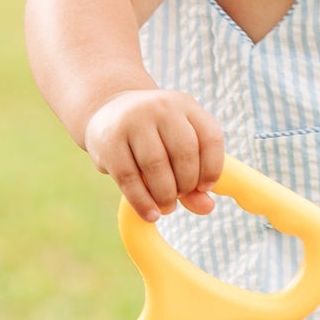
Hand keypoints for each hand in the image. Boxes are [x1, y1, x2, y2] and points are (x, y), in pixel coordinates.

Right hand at [84, 89, 224, 222]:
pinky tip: (151, 214)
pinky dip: (143, 202)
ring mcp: (133, 121)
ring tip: (166, 206)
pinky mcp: (108, 141)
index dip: (213, 168)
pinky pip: (129, 178)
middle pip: (184, 152)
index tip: (205, 187)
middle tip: (179, 197)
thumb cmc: (152, 136)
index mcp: (185, 105)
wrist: (106, 112)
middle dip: (186, 184)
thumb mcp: (176, 146)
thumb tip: (207, 207)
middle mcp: (161, 108)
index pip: (210, 137)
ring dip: (165, 195)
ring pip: (156, 165)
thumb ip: (194, 176)